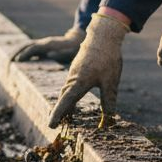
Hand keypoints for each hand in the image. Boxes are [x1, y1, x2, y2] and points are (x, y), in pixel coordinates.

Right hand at [12, 26, 85, 62]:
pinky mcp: (44, 47)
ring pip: (27, 46)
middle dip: (17, 53)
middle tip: (9, 62)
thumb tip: (51, 56)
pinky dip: (24, 53)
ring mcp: (43, 44)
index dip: (25, 54)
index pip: (33, 48)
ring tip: (11, 61)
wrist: (78, 40)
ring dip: (18, 52)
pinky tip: (20, 60)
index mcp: (49, 44)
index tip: (18, 60)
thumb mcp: (69, 52)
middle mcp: (44, 42)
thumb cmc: (74, 49)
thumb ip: (60, 54)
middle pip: (26, 46)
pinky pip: (31, 49)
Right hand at [47, 12, 129, 127]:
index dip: (58, 115)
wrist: (103, 35)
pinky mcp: (77, 69)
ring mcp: (73, 73)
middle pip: (63, 99)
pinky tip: (73, 98)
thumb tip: (108, 122)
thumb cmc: (107, 58)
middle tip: (56, 126)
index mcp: (79, 83)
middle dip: (59, 112)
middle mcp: (72, 79)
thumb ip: (109, 102)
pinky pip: (69, 85)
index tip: (50, 126)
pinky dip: (69, 95)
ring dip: (64, 104)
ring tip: (65, 117)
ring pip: (66, 92)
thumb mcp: (111, 83)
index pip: (65, 103)